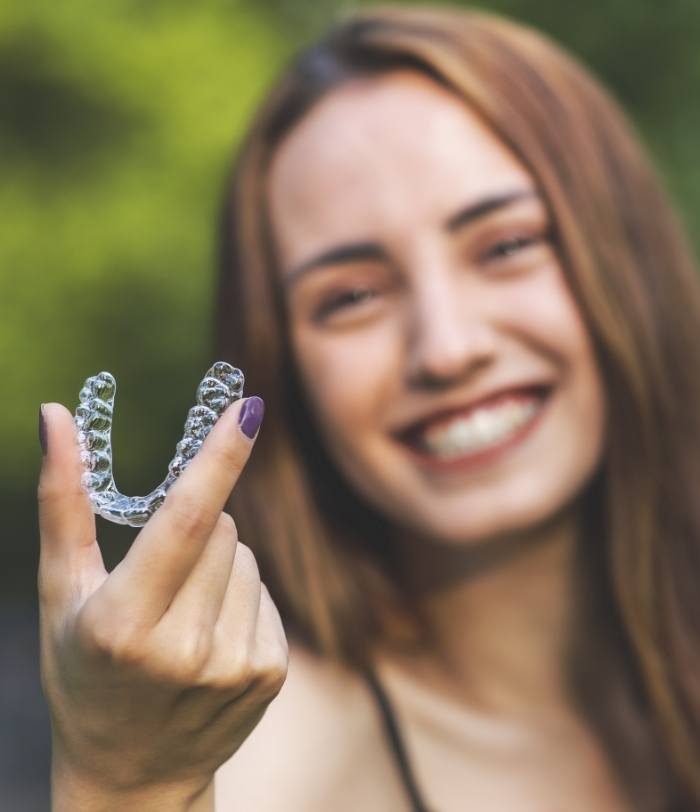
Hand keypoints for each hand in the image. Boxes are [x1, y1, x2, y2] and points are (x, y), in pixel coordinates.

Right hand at [37, 397, 286, 806]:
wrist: (131, 774)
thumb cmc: (82, 671)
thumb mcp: (60, 592)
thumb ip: (62, 501)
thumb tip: (55, 415)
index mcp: (123, 623)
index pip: (184, 520)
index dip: (219, 458)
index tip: (249, 407)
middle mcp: (184, 648)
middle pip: (221, 527)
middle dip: (196, 527)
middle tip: (160, 576)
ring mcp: (233, 665)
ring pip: (246, 556)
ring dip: (218, 565)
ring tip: (182, 615)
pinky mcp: (269, 673)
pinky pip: (264, 592)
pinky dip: (240, 598)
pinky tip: (210, 638)